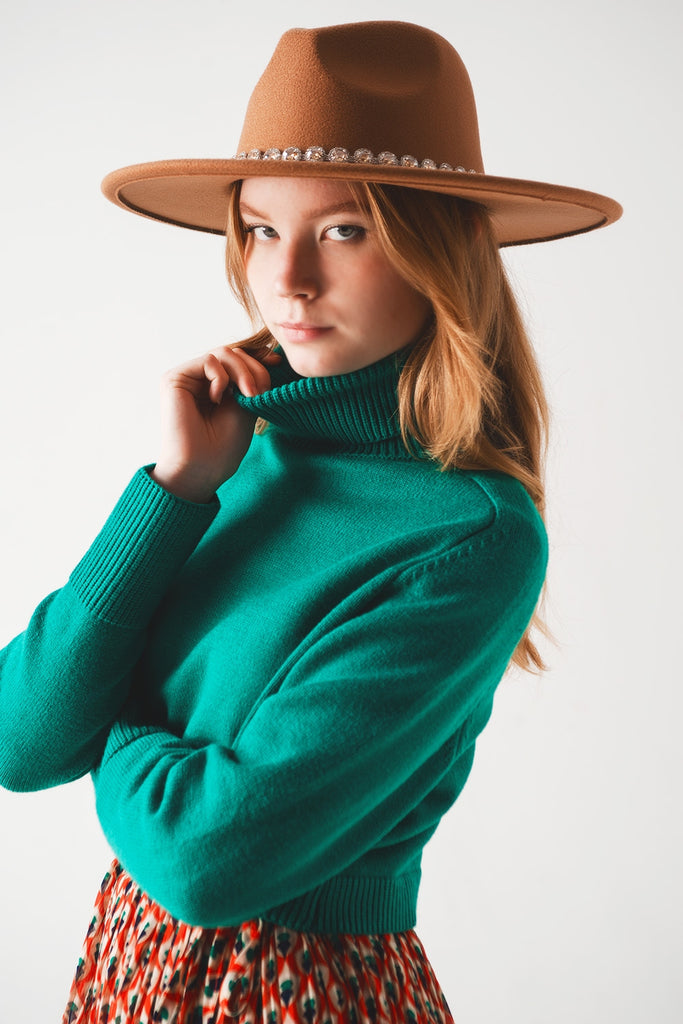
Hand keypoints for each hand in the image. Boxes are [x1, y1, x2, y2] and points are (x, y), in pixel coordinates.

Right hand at [151, 345, 278, 502]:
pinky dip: (222, 377)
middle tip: (261, 391)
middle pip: (233, 353)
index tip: (277, 362)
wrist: (203, 468)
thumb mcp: (247, 407)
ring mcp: (186, 378)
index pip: (238, 360)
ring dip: (243, 371)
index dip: (258, 358)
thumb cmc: (224, 447)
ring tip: (249, 395)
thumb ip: (252, 380)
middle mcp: (198, 380)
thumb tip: (269, 353)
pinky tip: (219, 399)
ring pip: (223, 353)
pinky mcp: (174, 379)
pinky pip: (209, 360)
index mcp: (215, 387)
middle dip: (254, 368)